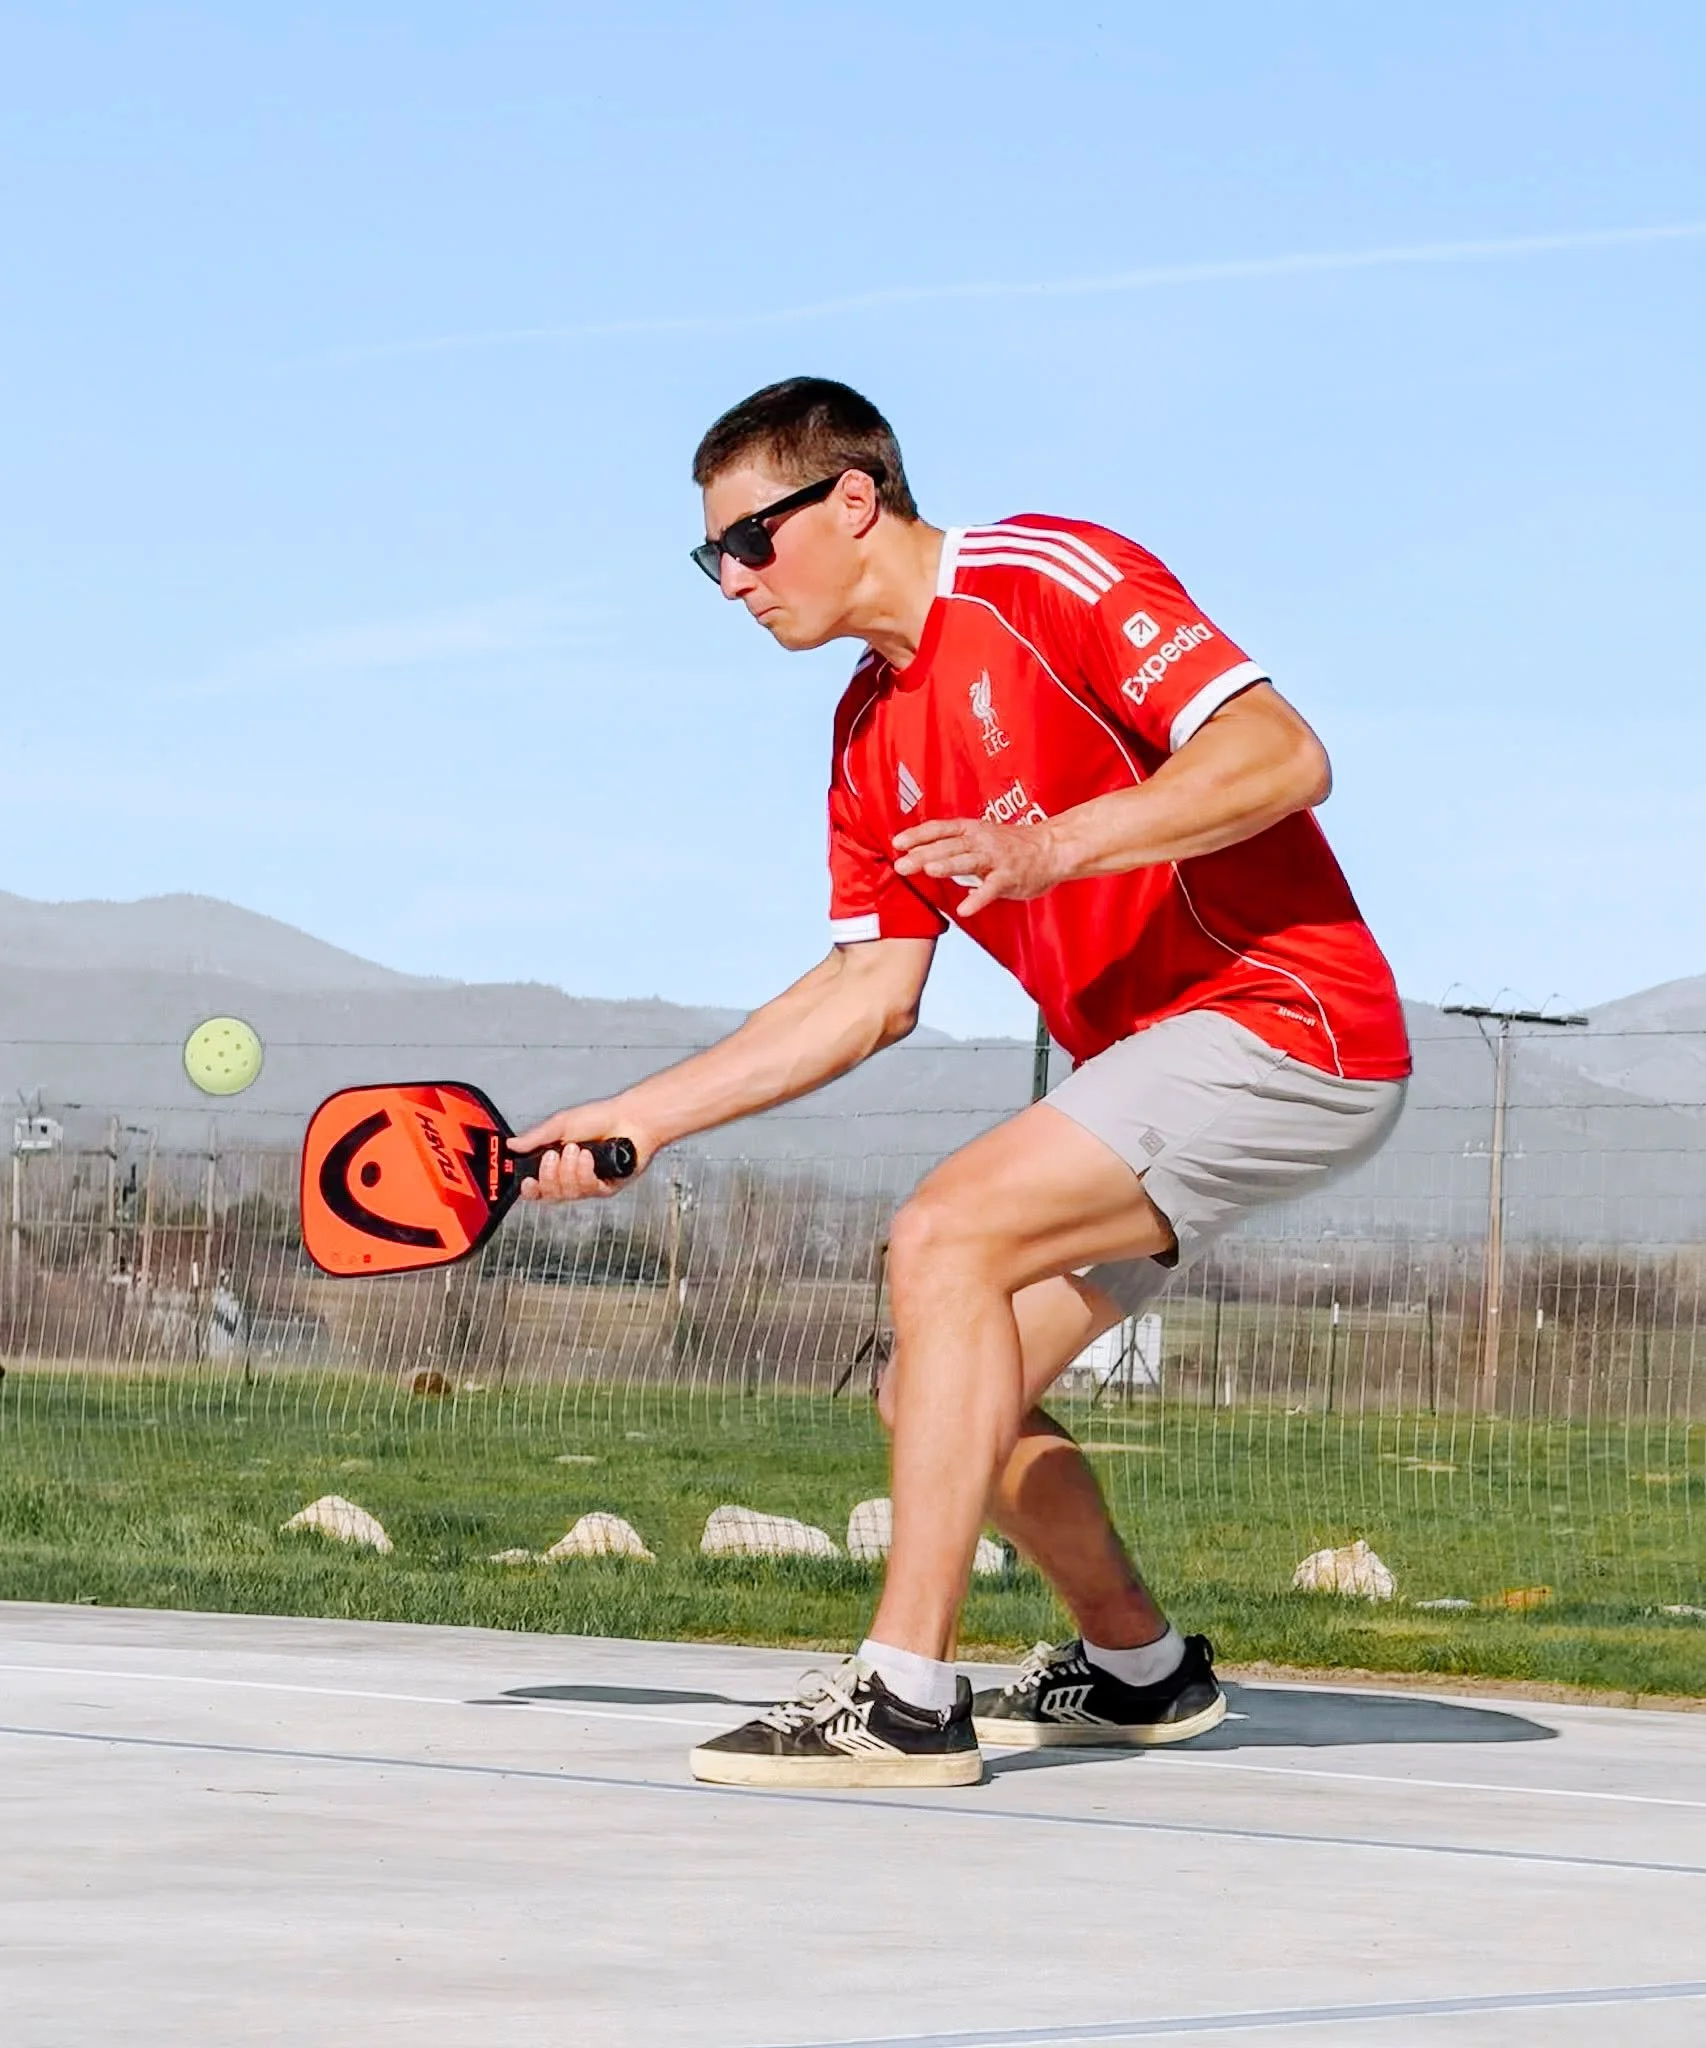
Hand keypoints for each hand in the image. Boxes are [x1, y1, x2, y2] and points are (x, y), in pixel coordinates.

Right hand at [509, 1100, 653, 1202]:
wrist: (629, 1119)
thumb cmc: (599, 1119)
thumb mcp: (560, 1124)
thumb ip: (536, 1137)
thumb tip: (512, 1145)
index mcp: (556, 1164)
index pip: (536, 1187)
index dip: (529, 1189)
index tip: (526, 1181)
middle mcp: (570, 1177)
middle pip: (549, 1194)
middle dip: (549, 1176)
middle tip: (555, 1155)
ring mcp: (588, 1184)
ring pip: (568, 1193)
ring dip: (569, 1171)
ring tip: (577, 1149)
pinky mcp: (605, 1187)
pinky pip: (588, 1190)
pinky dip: (585, 1172)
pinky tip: (590, 1157)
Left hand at [892, 816, 1062, 915]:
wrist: (1053, 847)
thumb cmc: (1015, 845)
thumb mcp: (982, 837)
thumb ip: (956, 847)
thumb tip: (926, 856)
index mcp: (972, 831)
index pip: (941, 829)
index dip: (919, 834)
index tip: (897, 842)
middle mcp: (982, 841)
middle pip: (949, 847)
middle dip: (924, 855)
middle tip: (901, 865)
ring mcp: (996, 859)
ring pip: (968, 861)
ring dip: (948, 865)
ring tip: (929, 871)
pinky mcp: (1010, 877)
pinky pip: (992, 889)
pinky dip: (978, 898)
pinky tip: (965, 909)